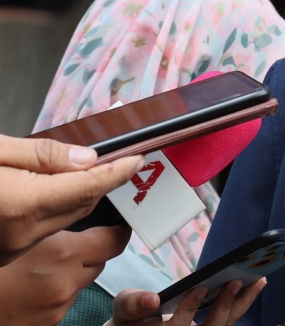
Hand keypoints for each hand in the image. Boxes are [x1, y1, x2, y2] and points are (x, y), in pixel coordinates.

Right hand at [0, 134, 143, 265]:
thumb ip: (41, 155)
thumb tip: (86, 159)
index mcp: (23, 206)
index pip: (89, 188)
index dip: (116, 174)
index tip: (136, 161)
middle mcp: (25, 239)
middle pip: (85, 211)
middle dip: (100, 189)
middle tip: (106, 169)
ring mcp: (15, 255)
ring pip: (72, 232)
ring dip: (80, 210)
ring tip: (64, 188)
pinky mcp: (6, 264)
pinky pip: (52, 249)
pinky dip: (58, 229)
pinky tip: (42, 211)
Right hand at [0, 224, 131, 325]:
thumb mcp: (20, 236)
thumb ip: (53, 225)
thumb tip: (79, 210)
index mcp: (62, 254)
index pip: (115, 240)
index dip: (119, 230)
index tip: (119, 221)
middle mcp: (66, 283)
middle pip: (100, 261)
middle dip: (91, 249)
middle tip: (67, 240)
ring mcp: (57, 308)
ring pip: (81, 281)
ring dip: (71, 271)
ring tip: (38, 265)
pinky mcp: (49, 324)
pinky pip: (63, 301)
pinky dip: (55, 291)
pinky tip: (28, 286)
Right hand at [111, 278, 265, 325]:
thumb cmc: (131, 321)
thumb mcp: (124, 312)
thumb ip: (133, 304)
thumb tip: (152, 300)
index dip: (189, 310)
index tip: (199, 289)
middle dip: (223, 306)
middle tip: (235, 281)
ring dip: (241, 305)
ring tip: (257, 281)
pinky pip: (229, 322)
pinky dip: (243, 306)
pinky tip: (257, 287)